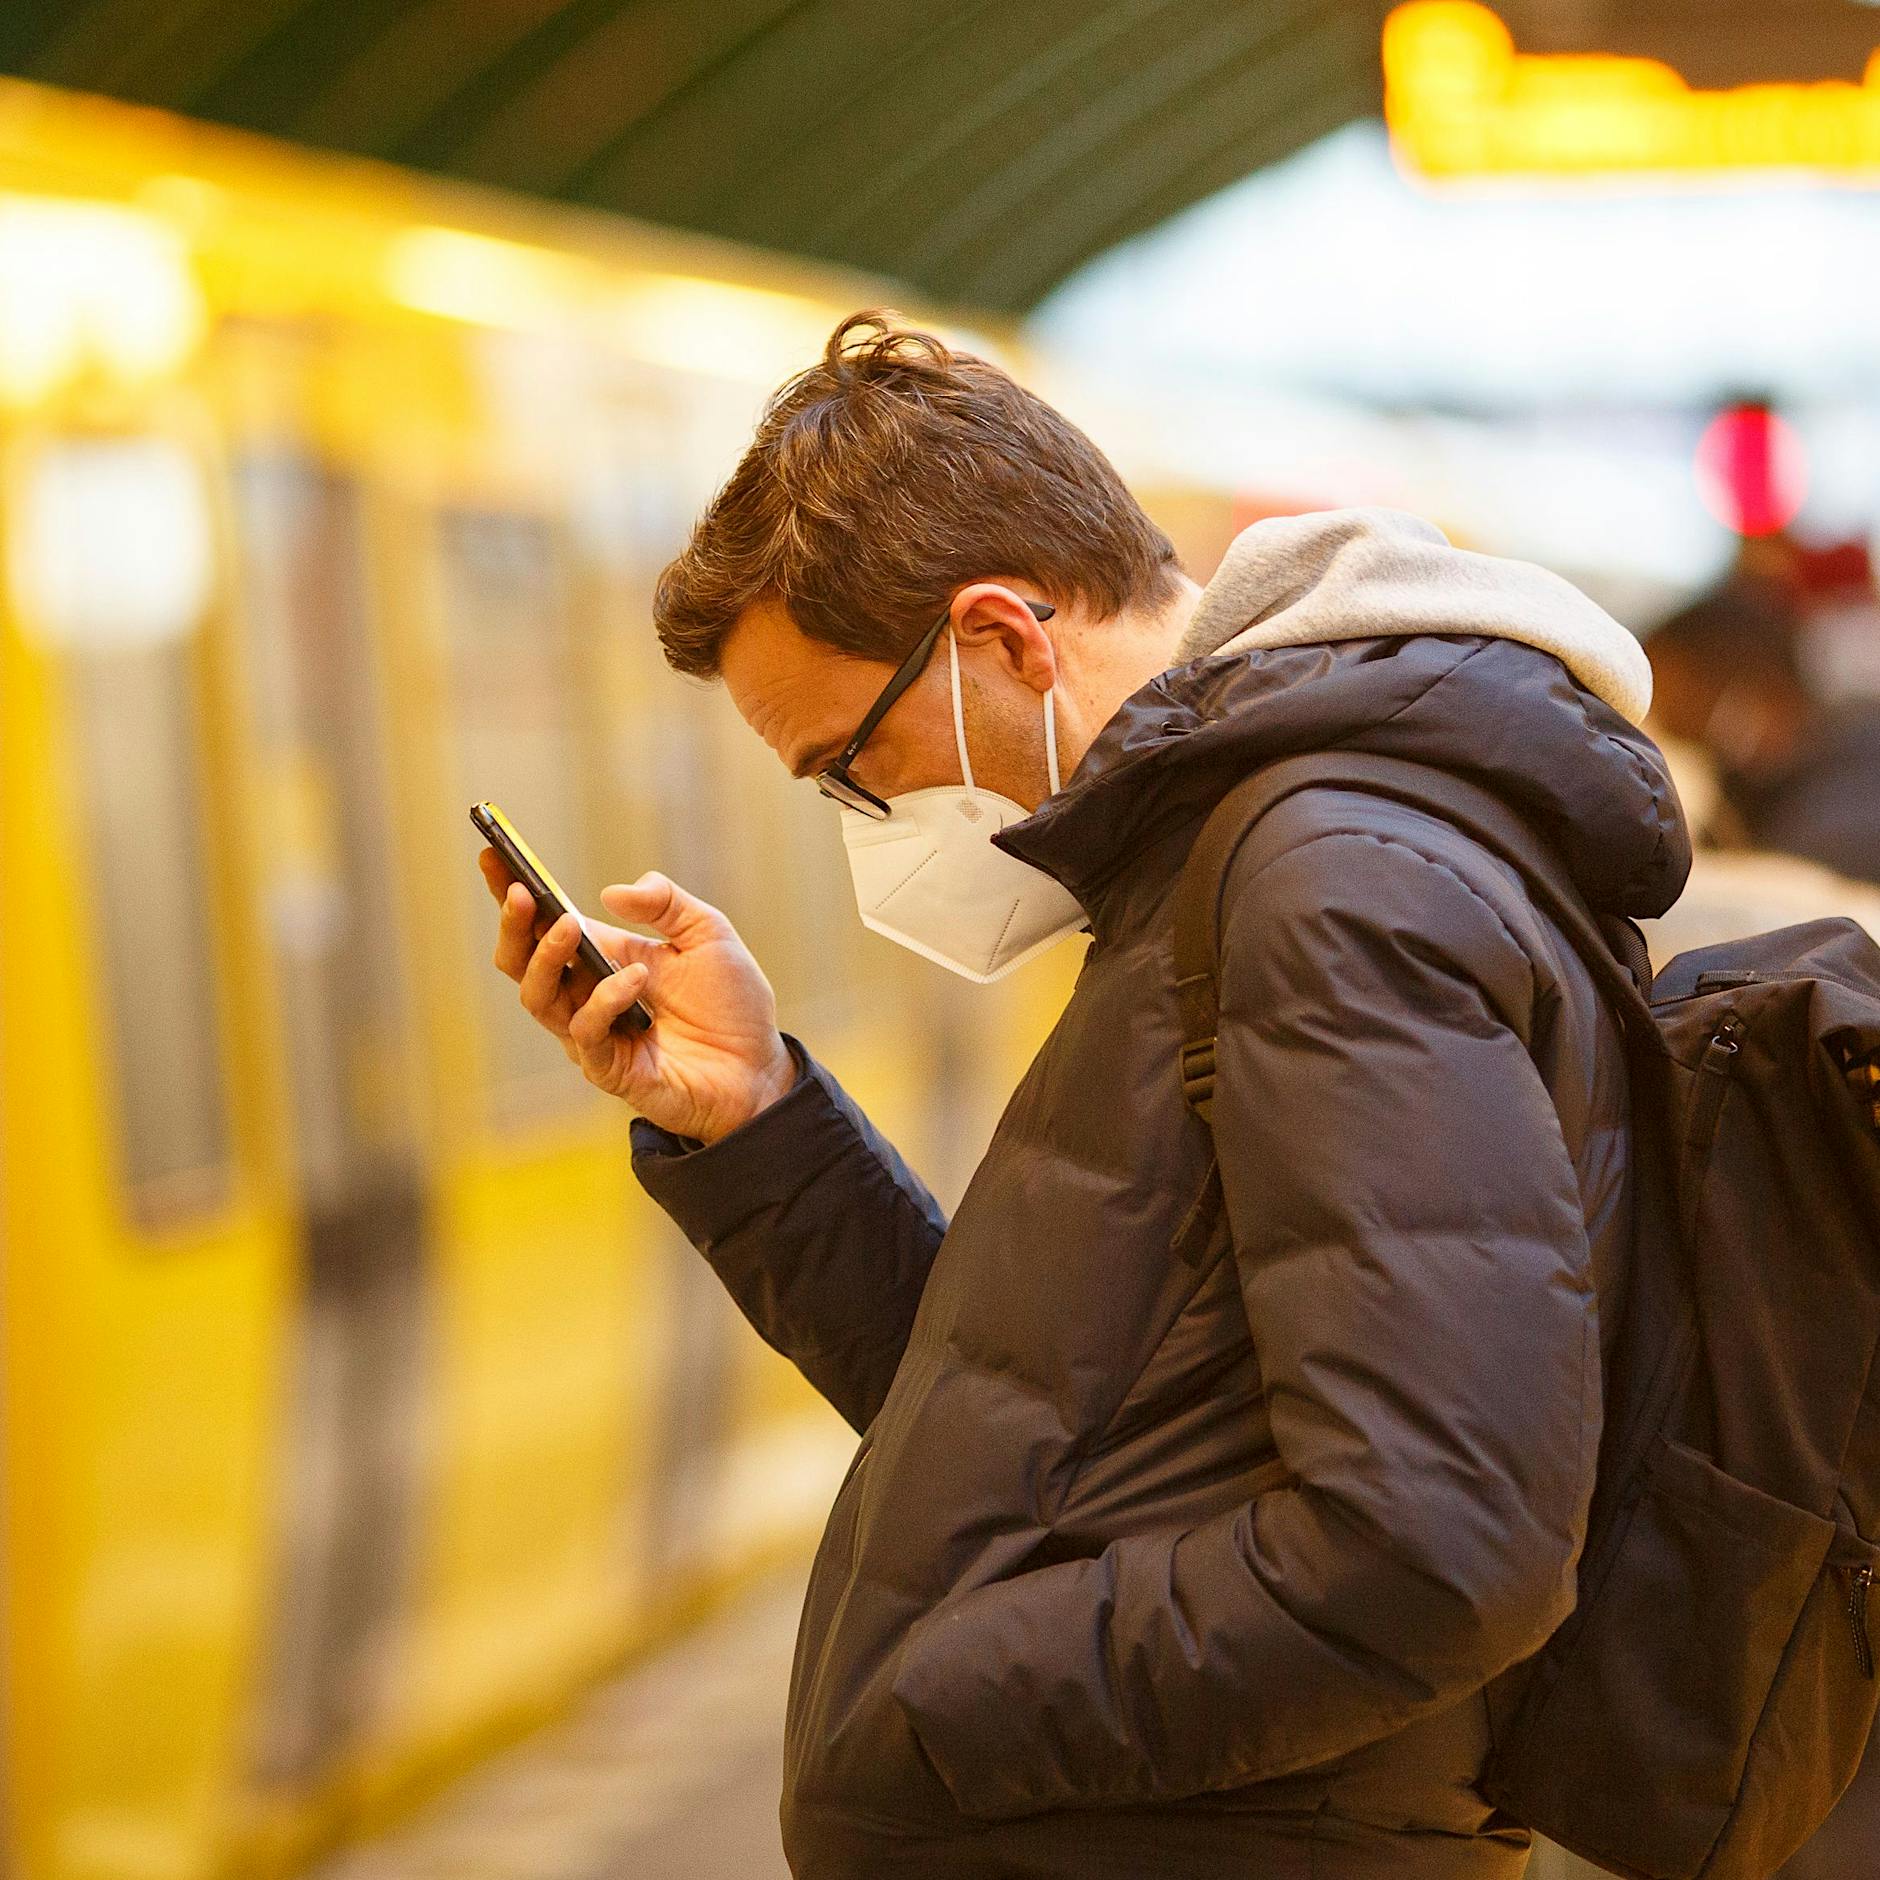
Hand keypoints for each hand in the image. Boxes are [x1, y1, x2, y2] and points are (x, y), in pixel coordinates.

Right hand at [480, 848, 796, 1141]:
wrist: (760, 1067)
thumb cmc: (731, 1004)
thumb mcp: (707, 934)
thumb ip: (667, 903)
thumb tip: (613, 893)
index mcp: (601, 959)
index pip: (543, 925)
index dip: (513, 894)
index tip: (493, 855)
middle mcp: (586, 997)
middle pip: (521, 963)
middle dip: (513, 925)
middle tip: (520, 892)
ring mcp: (593, 1036)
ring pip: (538, 999)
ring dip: (548, 956)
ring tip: (569, 924)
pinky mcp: (610, 1069)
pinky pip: (587, 1032)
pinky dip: (606, 998)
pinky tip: (637, 977)